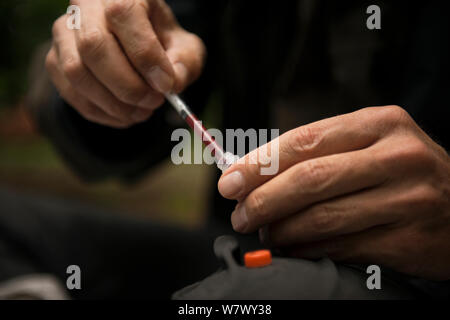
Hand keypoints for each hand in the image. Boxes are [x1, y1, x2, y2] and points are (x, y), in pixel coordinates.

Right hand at [46, 0, 204, 127]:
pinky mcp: (55, 59)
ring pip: (77, 72)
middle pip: (93, 45)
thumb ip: (184, 64)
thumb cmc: (162, 43)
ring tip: (141, 112)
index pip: (123, 14)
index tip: (165, 84)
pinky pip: (70, 92)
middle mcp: (86, 6)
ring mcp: (64, 33)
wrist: (135, 44)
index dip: (145, 55)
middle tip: (153, 102)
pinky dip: (100, 112)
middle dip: (127, 86)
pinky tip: (124, 115)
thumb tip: (171, 84)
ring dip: (113, 103)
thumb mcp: (184, 48)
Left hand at [218, 106, 449, 279]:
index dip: (259, 164)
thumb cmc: (401, 171)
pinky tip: (293, 248)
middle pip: (309, 180)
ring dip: (281, 230)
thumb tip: (253, 174)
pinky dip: (307, 250)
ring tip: (264, 233)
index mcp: (380, 124)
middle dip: (263, 201)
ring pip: (322, 218)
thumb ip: (316, 154)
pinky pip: (341, 247)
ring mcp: (407, 199)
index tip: (230, 181)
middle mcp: (396, 157)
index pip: (304, 141)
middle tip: (240, 215)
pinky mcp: (409, 239)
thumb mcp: (368, 145)